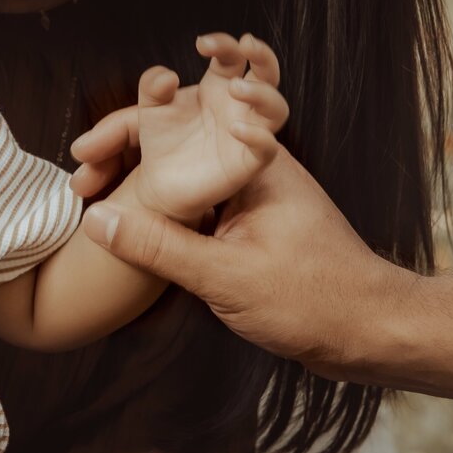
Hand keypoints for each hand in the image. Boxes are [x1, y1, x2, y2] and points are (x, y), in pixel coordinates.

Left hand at [71, 33, 287, 224]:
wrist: (159, 184)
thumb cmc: (159, 141)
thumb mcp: (144, 111)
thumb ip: (151, 87)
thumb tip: (165, 77)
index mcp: (217, 84)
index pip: (232, 55)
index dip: (224, 43)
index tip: (201, 43)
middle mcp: (238, 105)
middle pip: (267, 72)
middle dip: (262, 55)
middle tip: (246, 44)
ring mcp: (247, 133)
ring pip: (276, 109)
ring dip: (263, 93)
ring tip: (236, 87)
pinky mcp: (246, 164)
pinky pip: (266, 149)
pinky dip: (259, 137)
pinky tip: (238, 129)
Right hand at [81, 143, 399, 378]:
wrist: (373, 331)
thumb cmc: (316, 299)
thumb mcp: (226, 277)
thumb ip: (160, 247)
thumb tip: (98, 220)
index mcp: (252, 158)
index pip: (175, 122)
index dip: (122, 132)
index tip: (84, 154)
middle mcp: (250, 161)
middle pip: (171, 135)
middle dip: (122, 147)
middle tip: (79, 177)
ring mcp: (248, 188)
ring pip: (178, 165)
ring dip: (136, 175)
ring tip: (91, 194)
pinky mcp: (247, 216)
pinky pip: (191, 194)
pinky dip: (158, 201)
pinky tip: (131, 221)